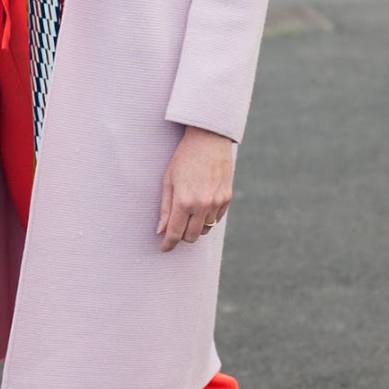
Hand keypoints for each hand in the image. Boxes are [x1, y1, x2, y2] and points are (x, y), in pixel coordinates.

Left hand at [157, 126, 232, 252]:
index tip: (164, 248)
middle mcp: (202, 204)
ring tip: (189, 213)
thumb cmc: (184, 158)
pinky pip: (217, 219)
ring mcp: (217, 202)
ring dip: (196, 227)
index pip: (175, 233)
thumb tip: (161, 231)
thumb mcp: (168, 181)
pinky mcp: (227, 198)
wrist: (208, 140)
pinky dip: (208, 218)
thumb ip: (165, 208)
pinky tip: (202, 205)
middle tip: (176, 229)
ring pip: (206, 229)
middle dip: (182, 236)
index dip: (168, 244)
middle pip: (192, 236)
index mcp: (184, 200)